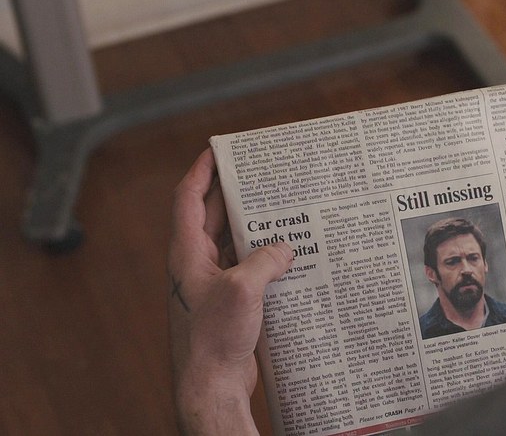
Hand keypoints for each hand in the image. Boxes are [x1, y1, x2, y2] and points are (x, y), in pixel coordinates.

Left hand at [168, 149, 293, 433]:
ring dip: (252, 228)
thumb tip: (285, 250)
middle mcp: (195, 265)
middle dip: (233, 195)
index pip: (188, 200)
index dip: (201, 172)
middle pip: (212, 218)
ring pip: (231, 244)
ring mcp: (211, 285)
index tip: (216, 151)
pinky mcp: (227, 304)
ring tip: (280, 210)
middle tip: (259, 175)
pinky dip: (263, 259)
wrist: (210, 385)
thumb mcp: (243, 290)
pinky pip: (245, 270)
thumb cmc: (213, 339)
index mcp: (186, 254)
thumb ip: (266, 261)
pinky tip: (287, 257)